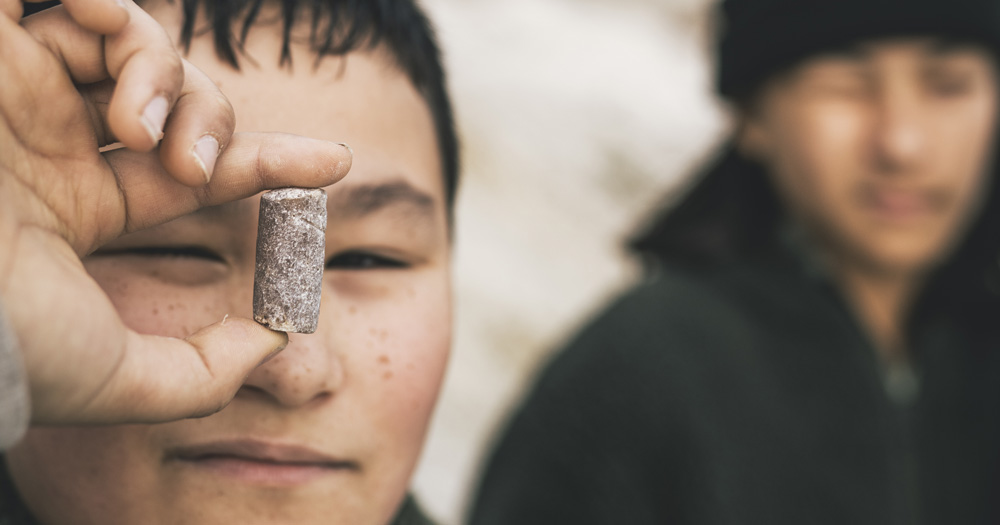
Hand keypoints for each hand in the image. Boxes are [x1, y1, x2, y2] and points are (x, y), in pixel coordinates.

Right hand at [0, 2, 351, 424]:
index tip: (339, 161)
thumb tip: (274, 341)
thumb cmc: (2, 337)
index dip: (270, 160)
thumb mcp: (115, 377)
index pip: (195, 170)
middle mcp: (48, 140)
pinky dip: (107, 8)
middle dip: (209, 120)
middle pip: (176, 97)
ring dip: (162, 75)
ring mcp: (14, 82)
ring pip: (133, 41)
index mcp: (77, 206)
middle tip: (188, 165)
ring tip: (136, 128)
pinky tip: (106, 45)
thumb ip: (201, 373)